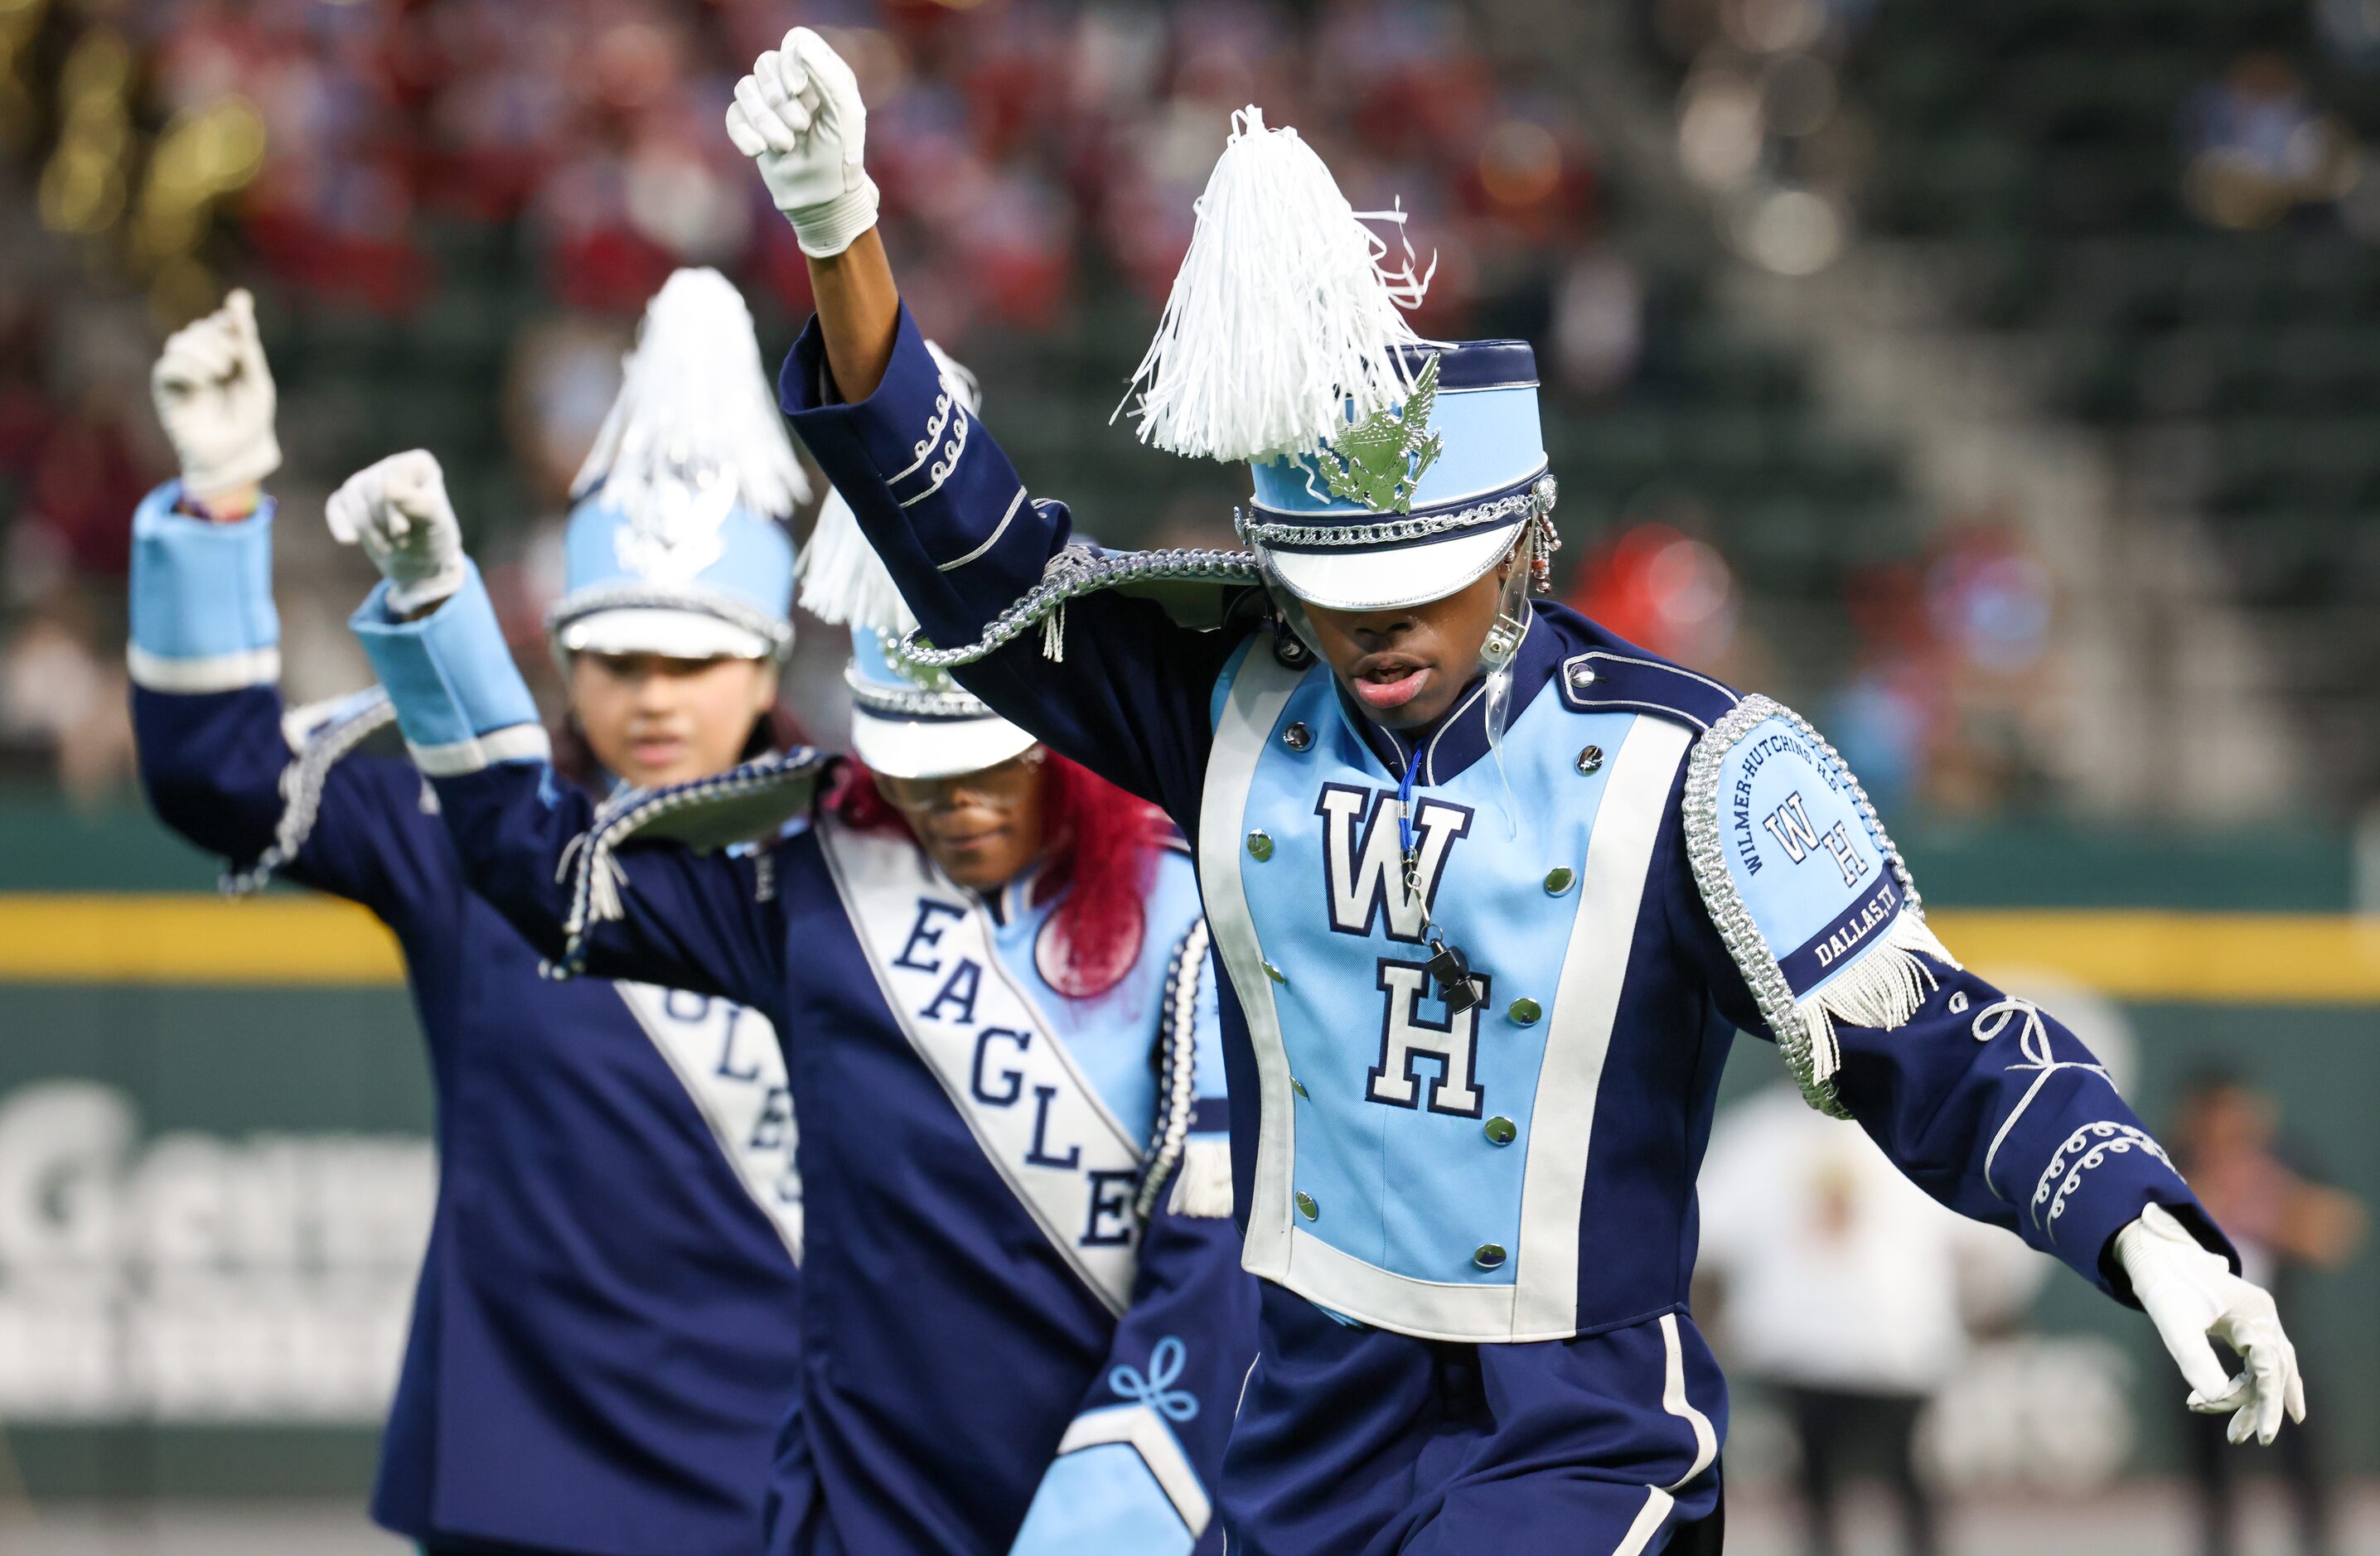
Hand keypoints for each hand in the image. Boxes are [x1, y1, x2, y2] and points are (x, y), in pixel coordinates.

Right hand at [150, 288, 280, 500]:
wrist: (235, 456)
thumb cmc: (249, 420)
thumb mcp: (255, 378)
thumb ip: (246, 341)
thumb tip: (239, 295)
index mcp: (226, 355)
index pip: (222, 322)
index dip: (230, 322)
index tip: (241, 332)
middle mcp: (201, 360)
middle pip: (201, 329)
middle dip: (218, 340)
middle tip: (231, 364)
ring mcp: (183, 373)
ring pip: (181, 342)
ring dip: (203, 351)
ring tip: (220, 372)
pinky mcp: (167, 390)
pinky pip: (168, 366)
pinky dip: (188, 367)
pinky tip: (204, 380)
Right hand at [326, 450, 467, 615]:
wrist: (422, 561)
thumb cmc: (433, 538)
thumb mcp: (434, 523)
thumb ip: (418, 503)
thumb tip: (388, 488)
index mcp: (419, 465)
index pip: (391, 482)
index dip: (392, 511)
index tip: (405, 529)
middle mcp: (393, 465)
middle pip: (371, 490)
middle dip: (381, 523)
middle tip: (400, 541)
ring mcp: (370, 479)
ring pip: (351, 495)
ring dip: (367, 530)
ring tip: (388, 546)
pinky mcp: (352, 497)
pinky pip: (336, 504)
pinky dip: (342, 525)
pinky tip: (351, 540)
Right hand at [724, 26, 877, 257]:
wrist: (820, 198)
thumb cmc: (839, 156)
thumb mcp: (843, 113)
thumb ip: (826, 74)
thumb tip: (796, 45)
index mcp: (823, 74)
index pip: (796, 42)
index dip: (791, 62)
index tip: (799, 90)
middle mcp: (795, 83)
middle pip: (766, 63)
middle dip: (778, 98)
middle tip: (799, 128)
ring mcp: (770, 102)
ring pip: (745, 87)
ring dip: (763, 119)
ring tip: (785, 146)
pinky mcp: (750, 124)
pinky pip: (732, 113)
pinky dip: (743, 133)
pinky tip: (758, 152)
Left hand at [2117, 1202, 2305, 1443]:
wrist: (2155, 1253)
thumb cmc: (2164, 1285)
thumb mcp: (2174, 1323)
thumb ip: (2195, 1359)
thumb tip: (2214, 1399)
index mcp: (2255, 1313)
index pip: (2269, 1370)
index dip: (2266, 1405)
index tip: (2259, 1436)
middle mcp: (2265, 1316)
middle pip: (2274, 1372)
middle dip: (2257, 1407)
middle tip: (2238, 1438)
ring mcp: (2259, 1320)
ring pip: (2269, 1369)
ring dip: (2253, 1400)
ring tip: (2238, 1434)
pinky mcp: (2247, 1324)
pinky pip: (2262, 1361)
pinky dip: (2258, 1385)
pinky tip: (2259, 1408)